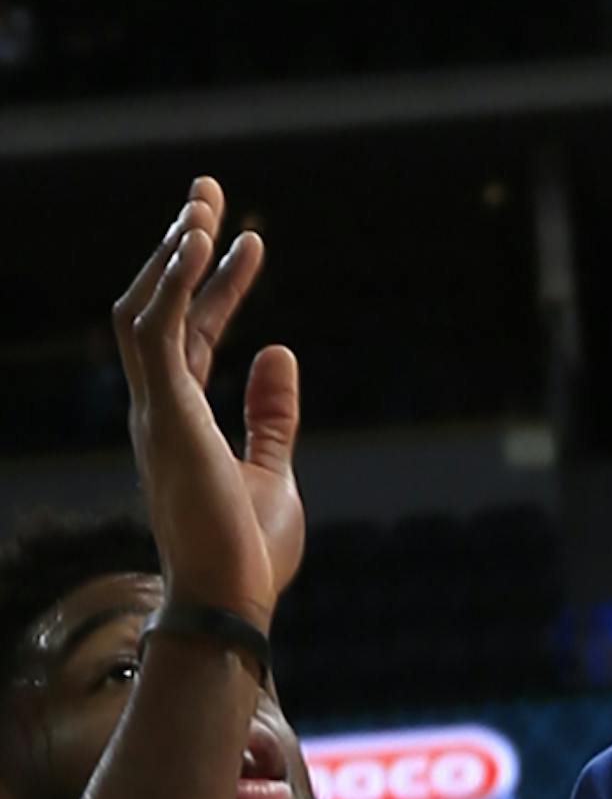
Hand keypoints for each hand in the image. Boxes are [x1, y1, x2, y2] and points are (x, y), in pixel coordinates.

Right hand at [111, 178, 304, 636]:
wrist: (233, 605)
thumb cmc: (247, 557)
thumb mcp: (270, 472)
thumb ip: (271, 415)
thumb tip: (279, 351)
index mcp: (179, 423)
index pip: (191, 335)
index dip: (218, 286)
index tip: (251, 242)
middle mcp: (157, 411)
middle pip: (157, 311)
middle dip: (179, 250)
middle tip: (207, 193)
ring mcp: (155, 413)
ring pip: (144, 312)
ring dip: (173, 255)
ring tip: (203, 205)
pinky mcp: (165, 416)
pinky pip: (158, 334)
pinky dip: (177, 283)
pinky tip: (202, 243)